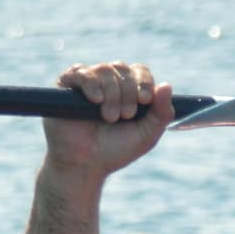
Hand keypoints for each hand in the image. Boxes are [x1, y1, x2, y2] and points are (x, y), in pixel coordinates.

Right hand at [42, 62, 170, 180]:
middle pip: (122, 69)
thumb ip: (161, 113)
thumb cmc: (117, 149)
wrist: (86, 164)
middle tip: (126, 116)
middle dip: (128, 92)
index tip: (145, 101)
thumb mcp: (147, 135)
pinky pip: (80, 72)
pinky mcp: (66, 86)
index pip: (140, 71)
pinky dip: (91, 84)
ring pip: (104, 70)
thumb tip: (168, 85)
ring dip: (112, 93)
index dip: (144, 82)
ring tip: (109, 117)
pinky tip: (96, 100)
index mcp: (129, 91)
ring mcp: (88, 83)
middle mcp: (109, 83)